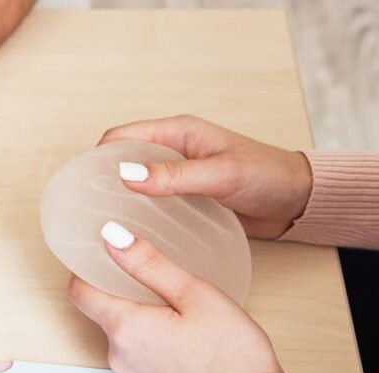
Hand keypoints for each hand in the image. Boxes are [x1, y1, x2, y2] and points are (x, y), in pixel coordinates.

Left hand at [68, 222, 282, 372]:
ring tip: (168, 294)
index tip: (102, 251)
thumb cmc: (230, 351)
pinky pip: (133, 344)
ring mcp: (129, 369)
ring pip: (118, 326)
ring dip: (134, 307)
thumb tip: (112, 236)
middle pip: (99, 307)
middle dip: (116, 285)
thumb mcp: (193, 293)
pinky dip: (145, 327)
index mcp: (123, 327)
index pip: (79, 292)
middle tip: (146, 265)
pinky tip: (175, 320)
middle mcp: (117, 352)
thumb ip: (148, 264)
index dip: (85, 267)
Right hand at [99, 115, 312, 239]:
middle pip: (122, 161)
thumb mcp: (219, 175)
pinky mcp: (184, 198)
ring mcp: (177, 176)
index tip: (81, 185)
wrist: (297, 200)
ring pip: (134, 184)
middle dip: (101, 181)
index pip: (121, 137)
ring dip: (119, 200)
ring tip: (101, 225)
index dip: (97, 158)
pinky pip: (152, 204)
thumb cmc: (266, 177)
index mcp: (178, 132)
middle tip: (86, 210)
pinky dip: (138, 214)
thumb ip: (174, 176)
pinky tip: (131, 233)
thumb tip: (127, 175)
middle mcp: (173, 150)